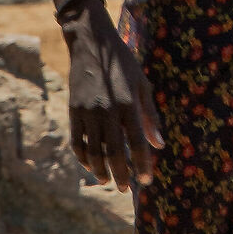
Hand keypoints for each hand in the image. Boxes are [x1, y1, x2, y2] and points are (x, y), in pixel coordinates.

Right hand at [64, 4, 164, 189]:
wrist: (91, 45)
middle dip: (121, 173)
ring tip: (108, 181)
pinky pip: (76, 141)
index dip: (142, 164)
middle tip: (126, 189)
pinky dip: (83, 157)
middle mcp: (106, 110)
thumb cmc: (123, 64)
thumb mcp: (142, 85)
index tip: (146, 180)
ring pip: (92, 151)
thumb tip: (159, 145)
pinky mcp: (73, 111)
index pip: (136, 142)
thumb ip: (150, 116)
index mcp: (127, 104)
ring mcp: (87, 112)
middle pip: (113, 152)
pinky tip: (91, 166)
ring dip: (100, 170)